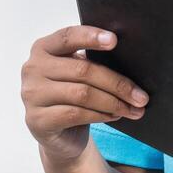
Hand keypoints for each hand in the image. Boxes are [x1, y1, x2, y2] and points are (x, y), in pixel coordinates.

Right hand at [20, 25, 149, 165]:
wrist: (59, 135)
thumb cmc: (73, 97)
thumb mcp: (78, 75)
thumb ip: (91, 63)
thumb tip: (130, 62)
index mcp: (43, 48)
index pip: (67, 36)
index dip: (90, 37)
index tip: (114, 41)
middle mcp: (32, 68)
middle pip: (83, 70)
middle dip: (117, 83)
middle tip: (141, 96)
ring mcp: (32, 95)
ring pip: (83, 94)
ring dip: (114, 102)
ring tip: (134, 108)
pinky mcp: (37, 120)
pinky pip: (76, 114)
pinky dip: (101, 115)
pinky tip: (115, 116)